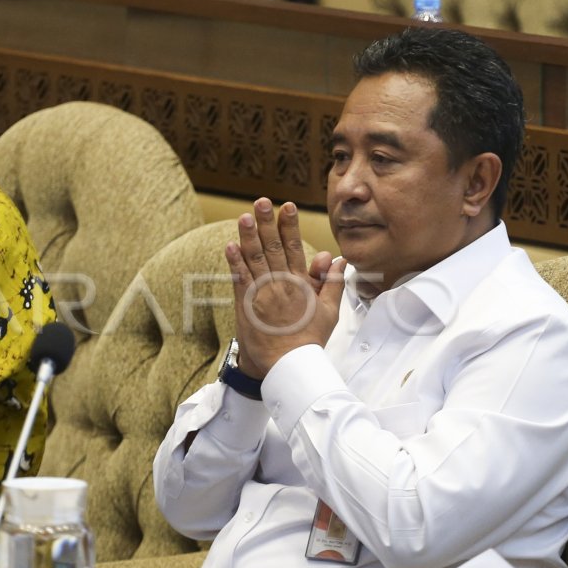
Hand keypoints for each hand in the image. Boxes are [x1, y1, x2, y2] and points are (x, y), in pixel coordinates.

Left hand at [225, 198, 345, 375]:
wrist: (288, 366)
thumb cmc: (308, 340)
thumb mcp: (329, 312)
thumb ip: (332, 283)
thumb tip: (337, 258)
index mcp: (301, 284)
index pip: (295, 248)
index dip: (289, 226)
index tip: (286, 206)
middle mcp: (281, 285)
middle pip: (273, 248)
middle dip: (267, 223)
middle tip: (261, 201)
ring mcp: (263, 294)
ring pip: (255, 260)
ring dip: (248, 237)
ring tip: (244, 216)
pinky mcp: (247, 306)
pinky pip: (239, 280)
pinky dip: (235, 263)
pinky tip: (230, 246)